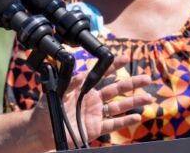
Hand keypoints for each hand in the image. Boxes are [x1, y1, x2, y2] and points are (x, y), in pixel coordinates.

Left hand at [32, 55, 152, 147]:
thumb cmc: (45, 109)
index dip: (113, 66)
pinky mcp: (95, 128)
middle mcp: (92, 99)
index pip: (101, 74)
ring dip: (134, 101)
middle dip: (131, 83)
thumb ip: (69, 82)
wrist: (41, 131)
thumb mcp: (55, 91)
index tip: (125, 58)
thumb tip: (80, 71)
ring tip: (148, 97)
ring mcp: (95, 113)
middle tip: (147, 78)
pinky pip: (113, 124)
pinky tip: (137, 116)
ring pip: (119, 106)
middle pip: (116, 89)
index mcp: (82, 88)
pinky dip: (125, 121)